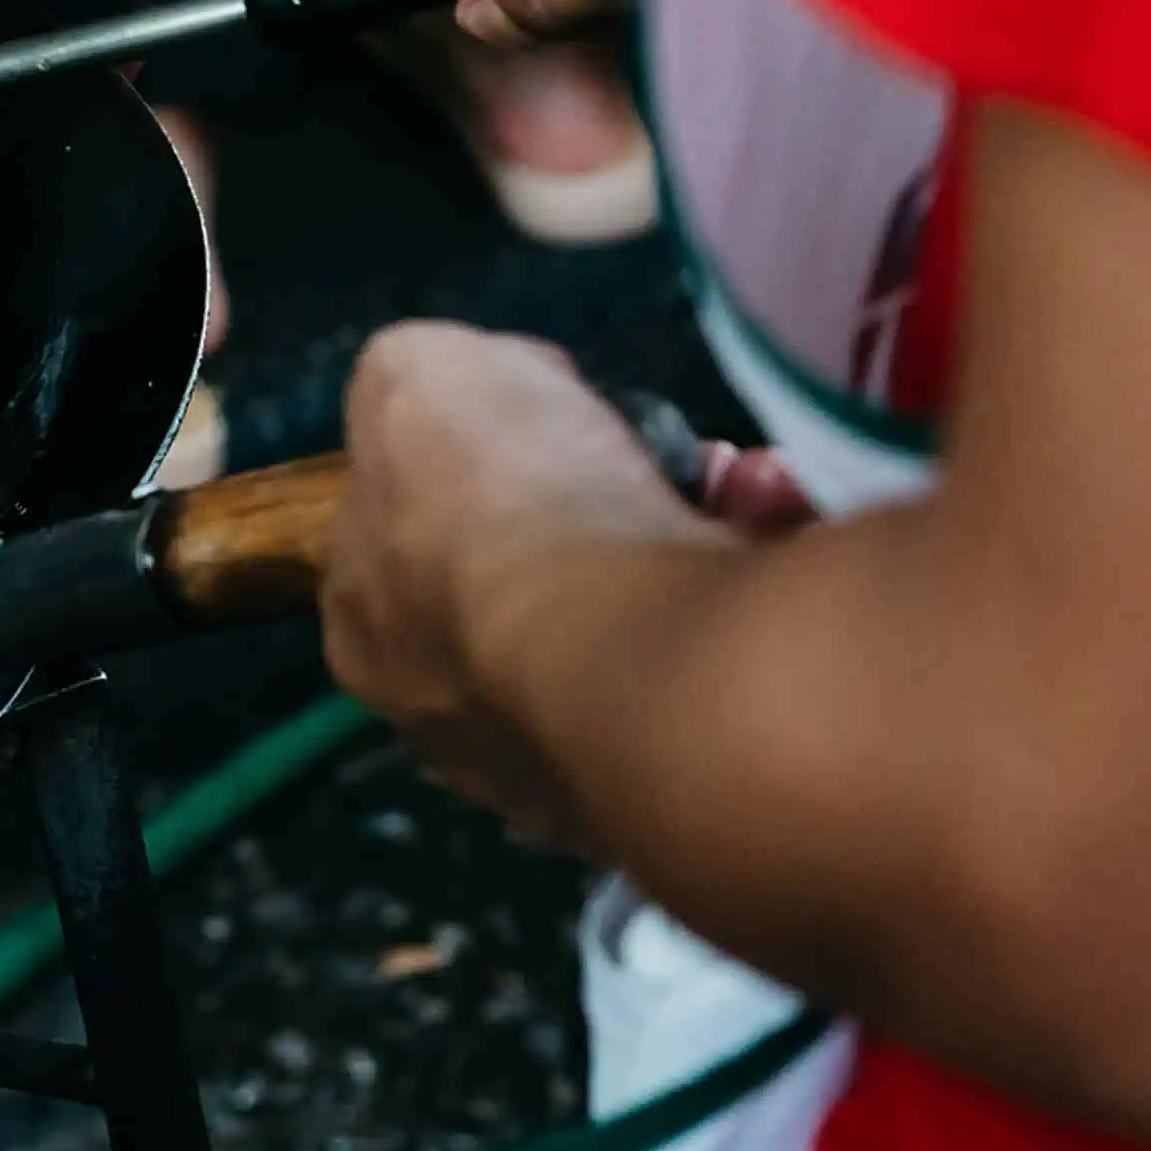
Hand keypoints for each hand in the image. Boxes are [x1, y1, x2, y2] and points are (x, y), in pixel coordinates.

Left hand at [321, 322, 720, 840]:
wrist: (636, 658)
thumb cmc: (504, 508)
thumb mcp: (421, 372)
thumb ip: (429, 378)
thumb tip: (497, 398)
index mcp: (369, 627)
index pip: (411, 530)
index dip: (480, 459)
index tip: (549, 415)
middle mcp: (454, 712)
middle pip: (540, 572)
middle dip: (616, 495)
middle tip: (671, 453)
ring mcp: (568, 760)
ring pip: (644, 615)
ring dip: (708, 525)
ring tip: (751, 481)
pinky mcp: (678, 777)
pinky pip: (721, 658)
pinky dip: (757, 579)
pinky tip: (780, 524)